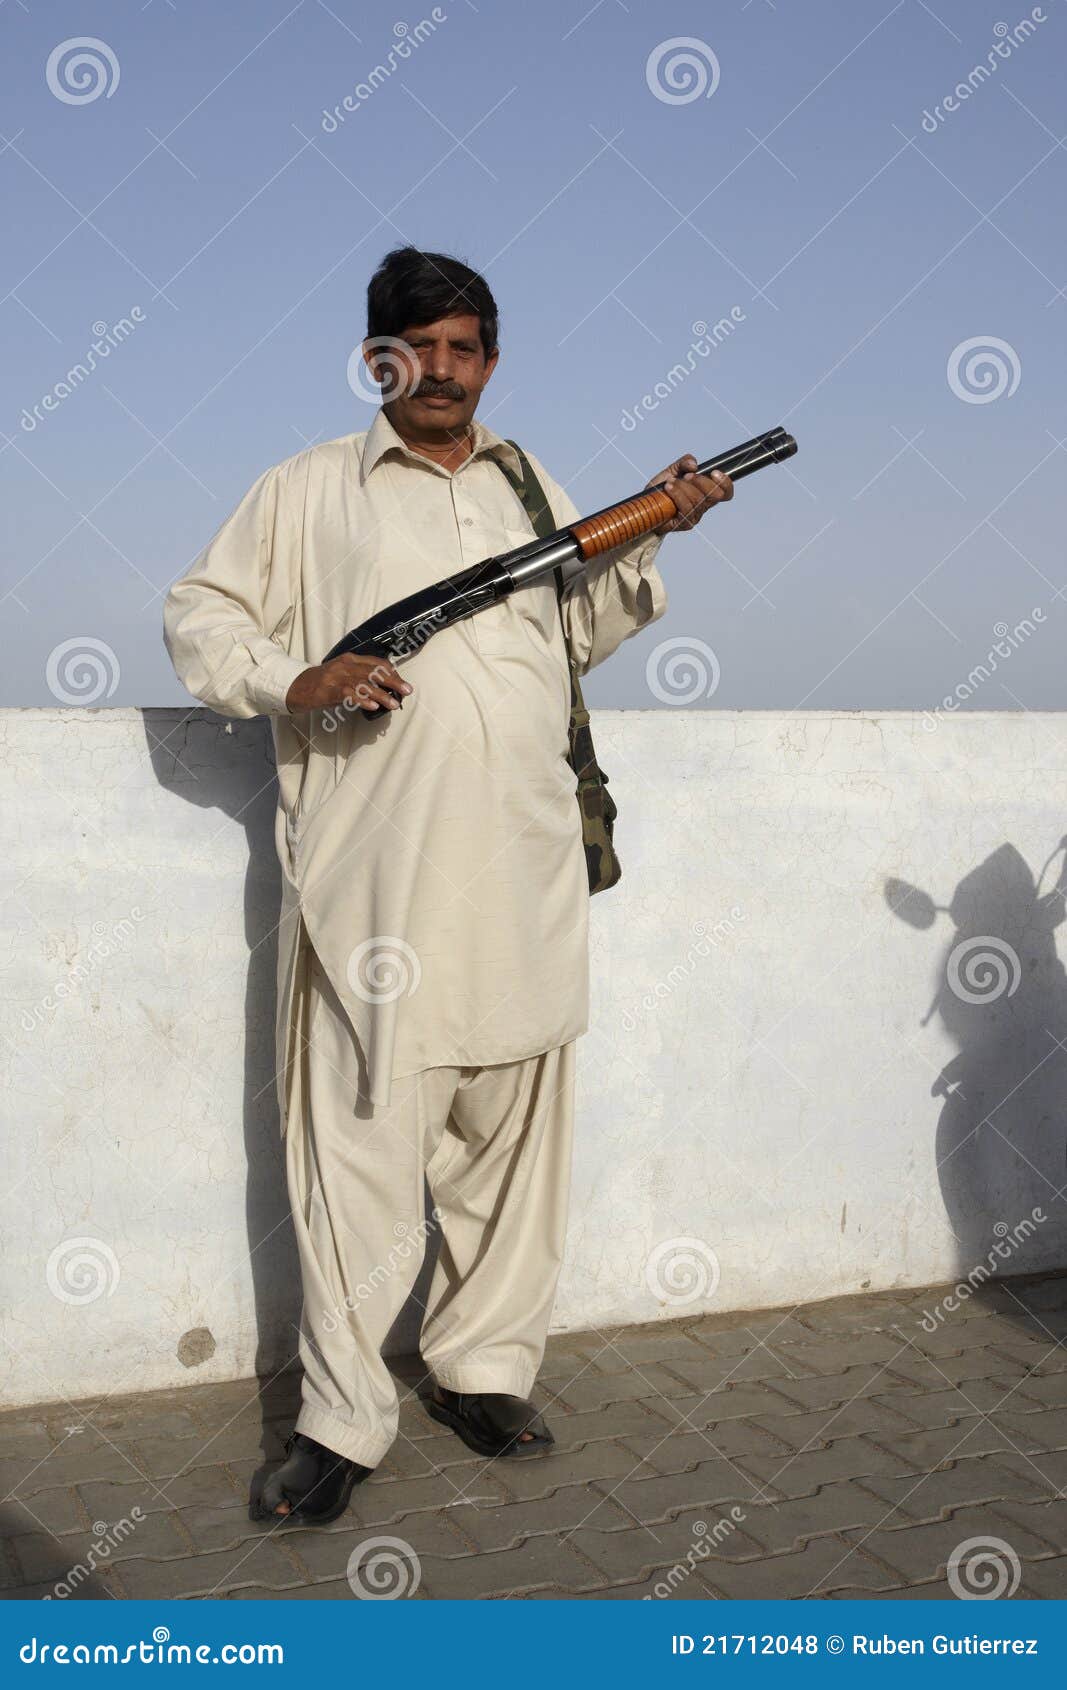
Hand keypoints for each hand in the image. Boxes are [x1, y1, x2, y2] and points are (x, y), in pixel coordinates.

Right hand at [285, 654, 412, 714]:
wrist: (297, 686)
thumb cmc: (322, 683)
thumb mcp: (342, 674)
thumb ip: (360, 677)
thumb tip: (383, 688)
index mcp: (350, 659)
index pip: (375, 662)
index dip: (391, 672)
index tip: (402, 683)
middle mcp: (345, 665)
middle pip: (373, 672)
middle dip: (393, 681)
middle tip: (406, 690)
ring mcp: (336, 677)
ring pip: (364, 684)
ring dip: (381, 695)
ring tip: (394, 704)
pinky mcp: (329, 690)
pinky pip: (349, 695)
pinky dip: (363, 700)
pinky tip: (373, 706)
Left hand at [647, 453, 732, 532]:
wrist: (646, 505)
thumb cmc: (662, 489)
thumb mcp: (673, 470)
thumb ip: (684, 463)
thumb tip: (694, 464)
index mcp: (707, 493)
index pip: (726, 492)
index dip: (725, 482)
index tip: (714, 472)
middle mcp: (704, 506)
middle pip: (716, 495)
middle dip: (701, 481)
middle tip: (687, 475)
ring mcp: (695, 516)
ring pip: (698, 500)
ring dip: (683, 487)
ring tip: (670, 482)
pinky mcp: (685, 523)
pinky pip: (686, 508)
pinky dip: (677, 494)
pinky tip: (668, 488)